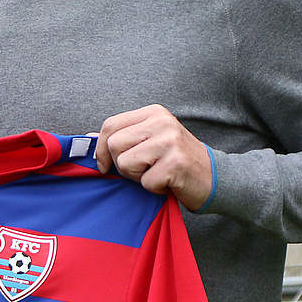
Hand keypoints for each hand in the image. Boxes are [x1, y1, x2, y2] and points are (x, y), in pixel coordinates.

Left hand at [94, 104, 212, 210]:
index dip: (99, 149)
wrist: (215, 177)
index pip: (110, 125)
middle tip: (143, 169)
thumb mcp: (150, 141)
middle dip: (122, 165)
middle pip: (114, 145)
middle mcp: (162, 122)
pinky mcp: (176, 163)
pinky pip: (145, 182)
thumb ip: (122, 137)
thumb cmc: (176, 161)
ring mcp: (170, 141)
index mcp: (153, 113)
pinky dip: (154, 188)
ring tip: (157, 174)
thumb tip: (86, 139)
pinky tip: (169, 183)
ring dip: (138, 177)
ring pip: (125, 163)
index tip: (104, 166)